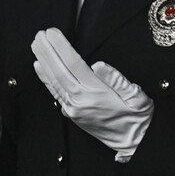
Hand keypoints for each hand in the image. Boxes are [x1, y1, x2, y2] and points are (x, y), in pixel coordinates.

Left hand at [31, 28, 152, 158]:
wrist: (133, 143)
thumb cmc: (138, 118)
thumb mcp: (137, 96)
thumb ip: (118, 79)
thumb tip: (99, 64)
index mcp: (96, 93)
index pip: (74, 64)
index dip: (61, 47)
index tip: (53, 33)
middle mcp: (80, 101)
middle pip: (58, 71)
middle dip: (47, 51)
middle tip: (39, 34)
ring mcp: (73, 109)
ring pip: (53, 81)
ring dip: (43, 62)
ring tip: (36, 46)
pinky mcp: (71, 114)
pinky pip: (54, 92)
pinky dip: (45, 78)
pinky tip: (40, 67)